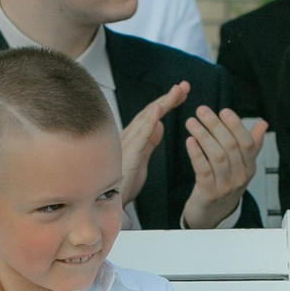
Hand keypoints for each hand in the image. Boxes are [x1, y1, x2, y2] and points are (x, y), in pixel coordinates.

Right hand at [117, 83, 188, 204]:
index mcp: (135, 139)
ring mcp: (126, 145)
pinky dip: (148, 121)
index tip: (182, 92)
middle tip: (185, 85)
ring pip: (145, 120)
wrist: (104, 205)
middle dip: (168, 98)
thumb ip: (149, 142)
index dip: (166, 102)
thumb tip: (159, 126)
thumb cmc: (121, 185)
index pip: (152, 116)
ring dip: (162, 103)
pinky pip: (140, 137)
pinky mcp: (127, 156)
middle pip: (150, 113)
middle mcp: (129, 138)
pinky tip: (158, 110)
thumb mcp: (142, 160)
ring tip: (177, 91)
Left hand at [182, 106, 267, 227]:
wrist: (212, 215)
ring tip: (191, 122)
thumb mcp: (241, 166)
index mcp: (250, 167)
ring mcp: (225, 187)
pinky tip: (189, 141)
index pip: (247, 143)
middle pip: (230, 146)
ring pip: (217, 156)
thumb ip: (251, 144)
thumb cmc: (225, 184)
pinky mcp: (209, 194)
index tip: (224, 111)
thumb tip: (263, 124)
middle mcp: (240, 177)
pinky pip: (203, 170)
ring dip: (203, 136)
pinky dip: (196, 154)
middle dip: (215, 125)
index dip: (236, 126)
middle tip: (201, 110)